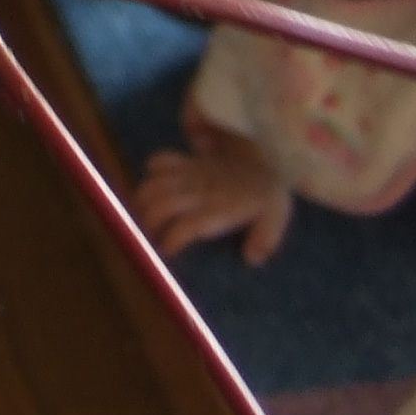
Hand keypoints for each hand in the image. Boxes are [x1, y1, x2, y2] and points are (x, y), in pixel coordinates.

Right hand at [131, 115, 291, 264]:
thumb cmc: (267, 193)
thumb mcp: (275, 218)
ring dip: (143, 200)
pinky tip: (151, 184)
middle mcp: (199, 191)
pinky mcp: (187, 160)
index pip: (186, 226)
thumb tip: (251, 259)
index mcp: (219, 208)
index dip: (170, 240)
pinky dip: (151, 171)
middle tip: (146, 237)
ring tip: (140, 216)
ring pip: (155, 183)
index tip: (165, 252)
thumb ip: (264, 240)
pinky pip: (161, 159)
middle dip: (148, 223)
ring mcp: (190, 173)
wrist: (266, 156)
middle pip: (161, 204)